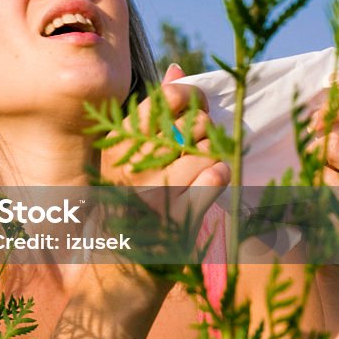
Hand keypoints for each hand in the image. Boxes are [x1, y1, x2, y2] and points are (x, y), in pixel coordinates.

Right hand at [100, 65, 229, 257]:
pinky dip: (218, 179)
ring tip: (201, 170)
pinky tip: (208, 184)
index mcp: (120, 143)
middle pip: (195, 124)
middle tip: (198, 147)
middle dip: (205, 133)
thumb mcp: (128, 154)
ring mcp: (156, 193)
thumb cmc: (128, 204)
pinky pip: (215, 180)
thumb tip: (177, 68)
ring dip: (213, 159)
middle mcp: (133, 164)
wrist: (120, 271)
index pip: (169, 97)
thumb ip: (153, 110)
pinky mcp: (179, 218)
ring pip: (209, 151)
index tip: (196, 108)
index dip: (192, 97)